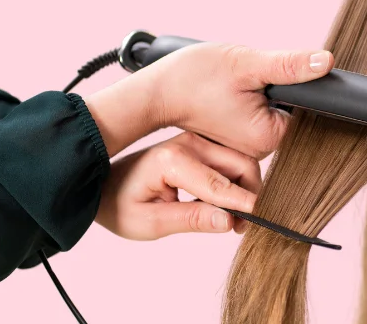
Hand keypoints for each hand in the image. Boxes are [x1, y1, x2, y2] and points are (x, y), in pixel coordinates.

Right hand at [84, 43, 333, 158]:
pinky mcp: (239, 136)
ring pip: (274, 109)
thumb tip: (325, 62)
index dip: (297, 86)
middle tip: (245, 80)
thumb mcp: (246, 64)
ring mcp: (249, 145)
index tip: (272, 77)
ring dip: (263, 91)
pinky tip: (231, 92)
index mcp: (268, 138)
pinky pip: (260, 113)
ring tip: (234, 86)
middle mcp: (261, 149)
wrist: (156, 90)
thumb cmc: (194, 78)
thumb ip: (289, 65)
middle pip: (292, 110)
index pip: (307, 110)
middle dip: (277, 88)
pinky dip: (252, 98)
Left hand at [96, 131, 260, 238]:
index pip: (219, 184)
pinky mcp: (201, 144)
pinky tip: (223, 202)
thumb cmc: (119, 204)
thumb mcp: (149, 223)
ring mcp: (196, 140)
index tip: (263, 218)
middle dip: (250, 194)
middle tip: (242, 226)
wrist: (102, 183)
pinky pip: (230, 159)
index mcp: (172, 160)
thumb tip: (228, 221)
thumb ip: (190, 220)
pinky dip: (236, 180)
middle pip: (240, 164)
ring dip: (245, 187)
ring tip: (232, 218)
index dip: (244, 204)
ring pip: (240, 161)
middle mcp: (189, 143)